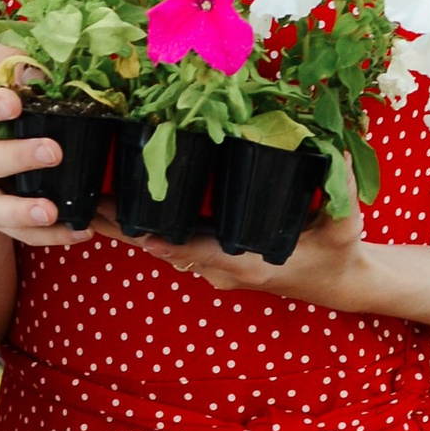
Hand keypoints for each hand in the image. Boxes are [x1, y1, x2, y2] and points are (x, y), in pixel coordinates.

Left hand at [111, 193, 384, 306]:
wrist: (338, 282)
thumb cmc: (339, 253)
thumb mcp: (346, 225)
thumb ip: (340, 189)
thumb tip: (337, 148)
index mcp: (246, 263)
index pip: (190, 250)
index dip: (155, 237)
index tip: (122, 222)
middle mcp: (222, 269)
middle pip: (162, 248)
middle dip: (124, 228)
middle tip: (84, 204)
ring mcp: (215, 268)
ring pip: (162, 248)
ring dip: (128, 229)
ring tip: (89, 202)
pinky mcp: (214, 262)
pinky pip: (173, 246)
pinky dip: (147, 230)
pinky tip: (122, 211)